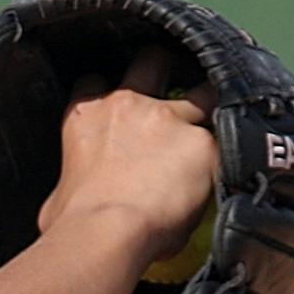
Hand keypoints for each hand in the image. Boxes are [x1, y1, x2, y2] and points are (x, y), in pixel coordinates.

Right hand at [37, 43, 217, 258]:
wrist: (105, 232)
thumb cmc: (73, 222)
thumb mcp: (57, 194)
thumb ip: (73, 181)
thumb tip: (75, 199)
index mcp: (86, 115)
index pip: (94, 80)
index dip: (109, 88)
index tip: (120, 101)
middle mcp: (126, 104)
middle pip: (151, 61)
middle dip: (165, 68)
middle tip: (176, 88)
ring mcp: (167, 118)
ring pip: (202, 91)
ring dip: (210, 103)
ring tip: (221, 121)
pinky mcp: (202, 143)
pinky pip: (225, 143)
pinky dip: (228, 155)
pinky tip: (236, 166)